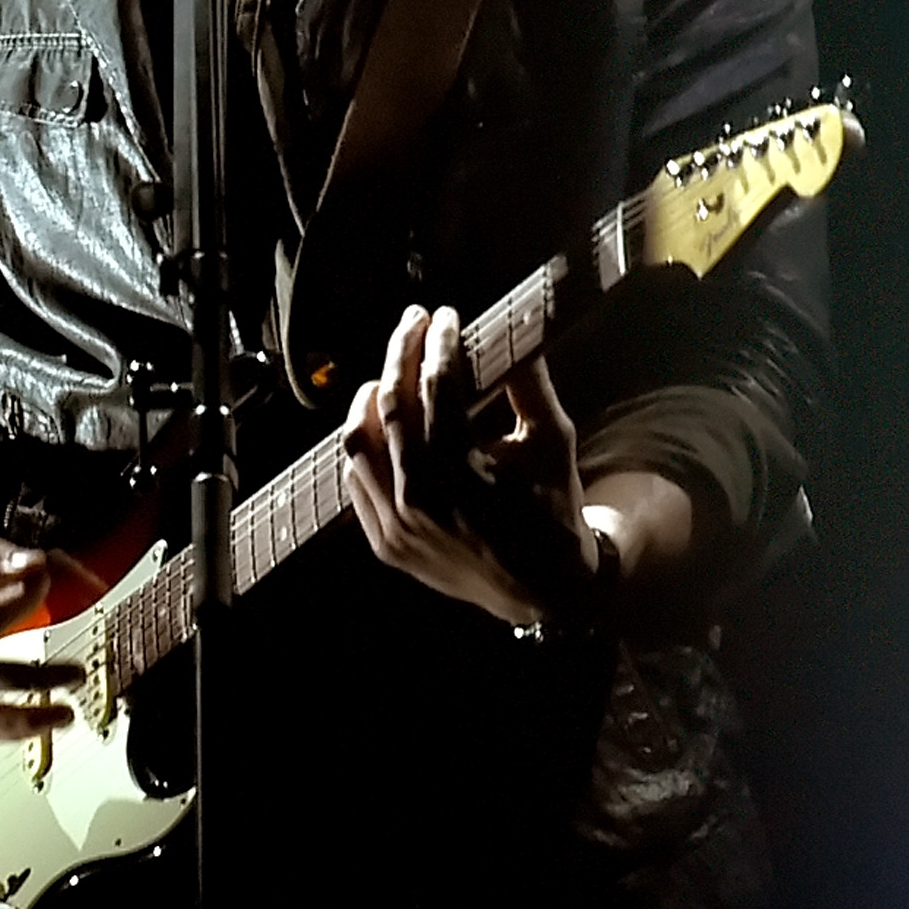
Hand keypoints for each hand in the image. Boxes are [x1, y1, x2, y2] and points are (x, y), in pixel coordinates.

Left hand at [342, 304, 598, 626]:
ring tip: (391, 372)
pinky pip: (356, 482)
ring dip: (371, 398)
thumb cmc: (552, 509)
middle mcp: (420, 501)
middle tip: (413, 320)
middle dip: (401, 353)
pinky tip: (380, 422)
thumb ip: (529, 384)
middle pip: (392, 406)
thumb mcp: (553, 443)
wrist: (545, 592)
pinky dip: (364, 447)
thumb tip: (514, 328)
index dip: (439, 344)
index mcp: (465, 474)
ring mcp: (396, 527)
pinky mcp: (384, 544)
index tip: (445, 315)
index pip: (438, 388)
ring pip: (358, 443)